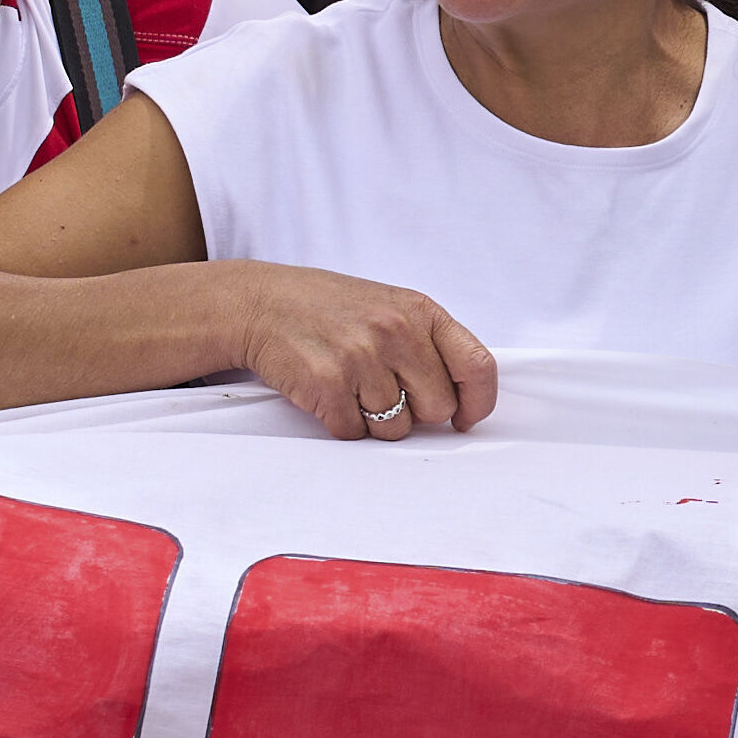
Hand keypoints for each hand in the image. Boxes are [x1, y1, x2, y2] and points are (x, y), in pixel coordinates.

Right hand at [217, 266, 496, 439]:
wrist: (260, 303)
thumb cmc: (329, 309)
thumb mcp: (390, 307)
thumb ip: (428, 345)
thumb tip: (462, 402)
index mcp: (419, 311)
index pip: (477, 366)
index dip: (477, 403)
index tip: (464, 419)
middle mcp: (396, 331)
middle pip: (438, 409)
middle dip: (415, 412)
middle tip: (384, 391)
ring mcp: (361, 358)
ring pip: (396, 429)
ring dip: (374, 421)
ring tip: (351, 386)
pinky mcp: (328, 384)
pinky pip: (355, 433)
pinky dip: (342, 423)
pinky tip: (328, 393)